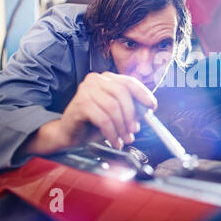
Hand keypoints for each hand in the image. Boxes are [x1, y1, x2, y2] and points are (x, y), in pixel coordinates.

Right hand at [20, 72, 156, 154]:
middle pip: (122, 93)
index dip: (144, 94)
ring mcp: (86, 90)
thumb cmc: (93, 123)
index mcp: (106, 79)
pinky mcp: (80, 104)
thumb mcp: (116, 114)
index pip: (130, 82)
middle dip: (132, 114)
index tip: (152, 107)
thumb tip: (146, 112)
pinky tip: (115, 141)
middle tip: (135, 130)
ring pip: (113, 108)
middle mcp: (96, 80)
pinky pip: (103, 119)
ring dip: (122, 127)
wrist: (68, 133)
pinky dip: (112, 133)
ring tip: (124, 139)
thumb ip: (131, 109)